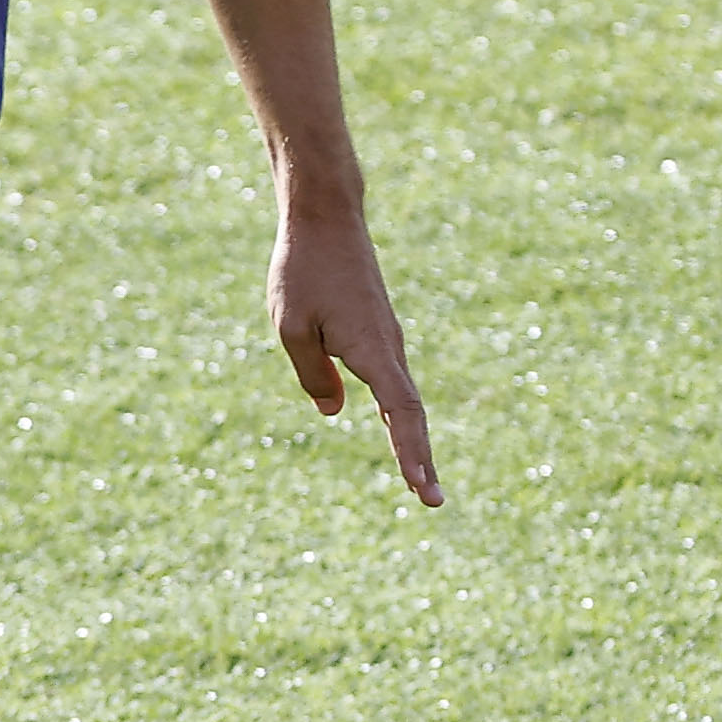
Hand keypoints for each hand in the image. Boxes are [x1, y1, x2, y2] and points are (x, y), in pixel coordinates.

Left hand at [271, 204, 438, 504]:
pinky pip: (391, 381)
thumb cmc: (303, 270)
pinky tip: (397, 436)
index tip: (422, 488)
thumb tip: (331, 411)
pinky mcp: (378, 333)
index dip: (411, 452)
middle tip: (431, 502)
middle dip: (420, 458)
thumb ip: (311, 374)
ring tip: (419, 482)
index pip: (399, 412)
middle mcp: (390, 348)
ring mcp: (387, 341)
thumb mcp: (291, 327)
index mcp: (372, 349)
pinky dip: (398, 414)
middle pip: (409, 414)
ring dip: (412, 440)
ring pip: (403, 399)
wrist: (326, 219)